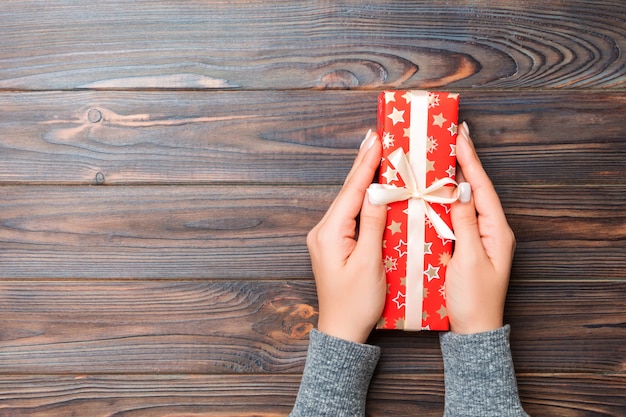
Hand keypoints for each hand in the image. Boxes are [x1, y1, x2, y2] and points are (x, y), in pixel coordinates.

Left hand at [307, 130, 387, 343]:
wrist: (341, 331)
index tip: (377, 140)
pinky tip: (370, 186)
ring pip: (348, 201)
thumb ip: (373, 224)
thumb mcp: (369, 263)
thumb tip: (378, 191)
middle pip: (347, 192)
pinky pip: (349, 214)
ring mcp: (326, 237)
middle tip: (374, 136)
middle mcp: (323, 231)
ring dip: (362, 178)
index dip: (366, 165)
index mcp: (329, 234)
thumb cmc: (357, 303)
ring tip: (375, 153)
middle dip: (362, 164)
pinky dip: (361, 197)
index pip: (351, 192)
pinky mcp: (333, 244)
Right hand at [446, 122, 515, 333]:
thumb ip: (464, 222)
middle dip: (462, 162)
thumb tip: (459, 188)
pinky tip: (434, 192)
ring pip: (463, 201)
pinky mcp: (464, 246)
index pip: (481, 188)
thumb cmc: (472, 299)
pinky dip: (444, 201)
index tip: (459, 136)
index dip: (470, 160)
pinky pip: (455, 217)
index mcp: (496, 230)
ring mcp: (477, 238)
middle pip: (474, 189)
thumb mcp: (468, 258)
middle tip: (450, 138)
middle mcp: (489, 230)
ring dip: (452, 179)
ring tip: (441, 156)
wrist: (472, 331)